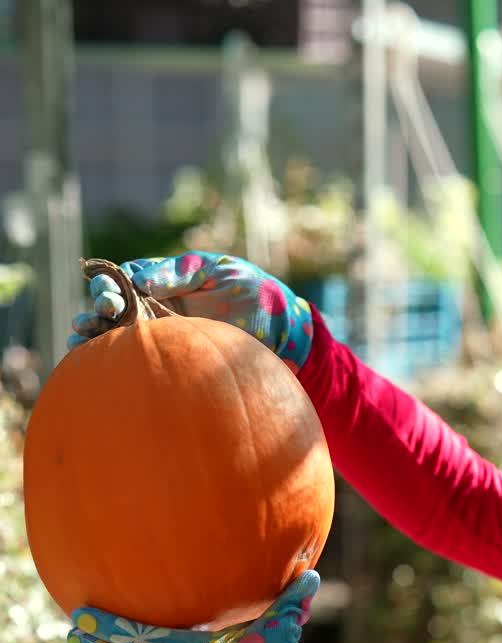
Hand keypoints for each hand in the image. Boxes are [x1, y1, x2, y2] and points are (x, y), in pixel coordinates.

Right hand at [67, 251, 314, 370]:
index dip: (109, 286)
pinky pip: (141, 362)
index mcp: (164, 281)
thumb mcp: (216, 273)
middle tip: (88, 322)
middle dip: (95, 313)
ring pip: (119, 336)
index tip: (109, 299)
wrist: (281, 330)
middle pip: (114, 309)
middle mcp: (157, 308)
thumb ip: (179, 274)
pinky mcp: (175, 360)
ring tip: (77, 343)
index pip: (124, 280)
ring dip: (94, 339)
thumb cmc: (251, 292)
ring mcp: (164, 335)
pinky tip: (94, 369)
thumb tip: (139, 278)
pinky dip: (115, 364)